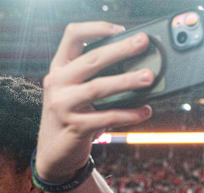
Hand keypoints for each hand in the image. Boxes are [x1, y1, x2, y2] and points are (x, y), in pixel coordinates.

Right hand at [36, 22, 154, 182]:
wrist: (54, 153)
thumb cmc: (73, 116)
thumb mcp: (76, 92)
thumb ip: (96, 77)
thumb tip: (137, 67)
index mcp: (59, 68)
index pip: (72, 36)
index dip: (96, 28)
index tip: (120, 29)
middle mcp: (57, 83)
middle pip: (91, 59)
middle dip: (120, 49)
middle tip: (143, 43)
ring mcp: (63, 105)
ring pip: (98, 87)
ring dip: (127, 81)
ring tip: (149, 77)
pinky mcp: (75, 126)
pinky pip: (108, 117)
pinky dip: (129, 114)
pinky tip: (146, 111)